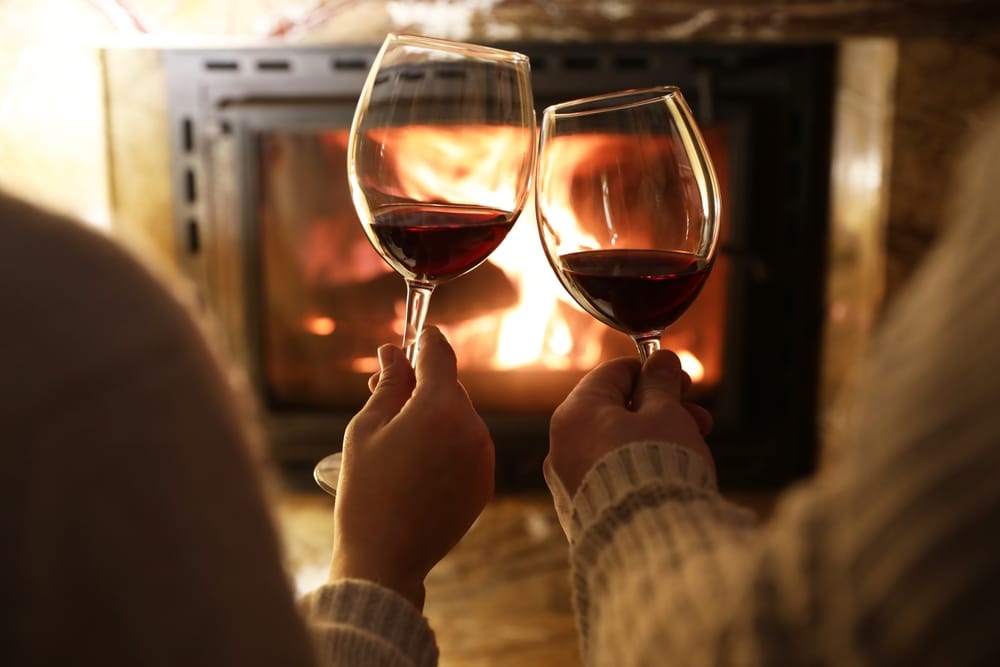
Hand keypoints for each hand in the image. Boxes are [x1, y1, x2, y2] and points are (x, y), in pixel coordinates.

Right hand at [329, 327, 494, 609]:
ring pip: (459, 416)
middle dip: (421, 385)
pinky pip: (468, 446)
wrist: (386, 559)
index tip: (415, 335)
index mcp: (438, 407)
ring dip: (434, 416)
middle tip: (384, 395)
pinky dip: (448, 444)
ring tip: (398, 437)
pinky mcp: (486, 481)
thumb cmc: (366, 492)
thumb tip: (393, 351)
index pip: (439, 353)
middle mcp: (471, 426)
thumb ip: (388, 384)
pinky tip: (417, 463)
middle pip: (448, 387)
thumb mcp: (366, 428)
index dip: (424, 340)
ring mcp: (483, 456)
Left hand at [546, 349, 714, 497]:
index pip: (612, 373)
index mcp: (575, 414)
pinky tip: (669, 478)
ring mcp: (568, 483)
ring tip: (694, 449)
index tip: (682, 382)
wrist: (649, 543)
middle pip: (614, 412)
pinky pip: (611, 477)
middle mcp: (561, 447)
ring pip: (615, 446)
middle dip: (660, 411)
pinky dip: (638, 470)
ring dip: (654, 440)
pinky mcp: (581, 512)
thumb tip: (660, 361)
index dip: (652, 371)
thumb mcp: (666, 414)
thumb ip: (661, 384)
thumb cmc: (657, 470)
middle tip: (697, 418)